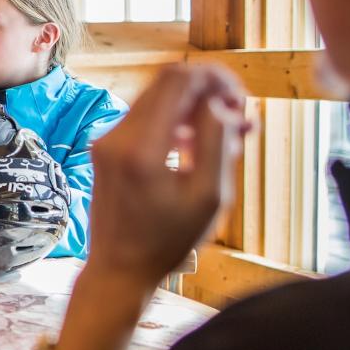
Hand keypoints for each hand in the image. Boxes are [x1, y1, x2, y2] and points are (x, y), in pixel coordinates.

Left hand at [85, 64, 249, 291]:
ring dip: (196, 108)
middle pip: (168, 83)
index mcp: (141, 147)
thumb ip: (216, 143)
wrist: (118, 270)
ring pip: (158, 99)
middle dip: (210, 92)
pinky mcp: (107, 149)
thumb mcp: (207, 197)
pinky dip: (177, 123)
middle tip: (242, 120)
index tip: (242, 101)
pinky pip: (146, 119)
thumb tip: (219, 103)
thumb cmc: (166, 242)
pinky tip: (202, 148)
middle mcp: (116, 136)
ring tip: (231, 138)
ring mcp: (107, 141)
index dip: (216, 79)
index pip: (179, 79)